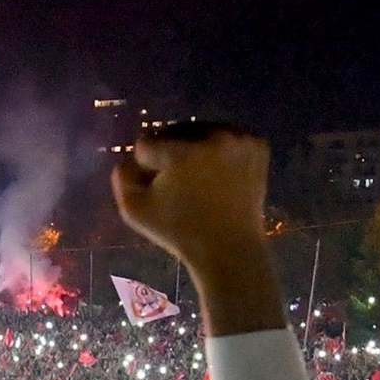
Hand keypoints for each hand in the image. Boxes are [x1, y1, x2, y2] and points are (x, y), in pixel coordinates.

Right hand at [112, 123, 269, 271]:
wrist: (230, 247)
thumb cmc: (179, 232)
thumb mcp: (134, 211)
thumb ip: (122, 176)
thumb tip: (129, 157)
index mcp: (181, 154)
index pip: (146, 144)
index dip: (145, 167)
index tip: (155, 186)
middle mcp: (213, 138)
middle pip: (175, 132)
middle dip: (170, 152)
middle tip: (175, 181)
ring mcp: (239, 140)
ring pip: (201, 133)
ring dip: (194, 148)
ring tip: (196, 178)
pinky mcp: (257, 145)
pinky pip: (227, 138)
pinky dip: (220, 151)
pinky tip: (217, 174)